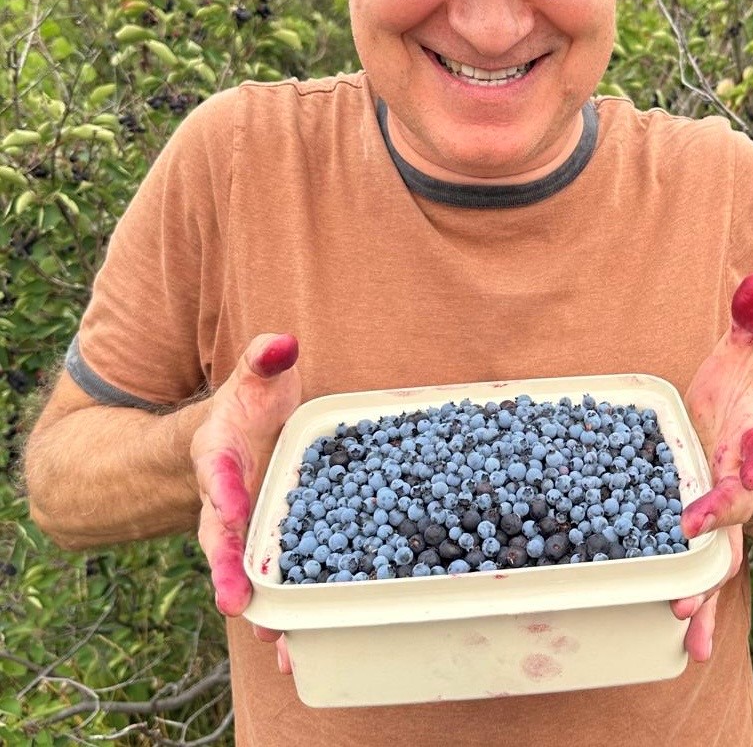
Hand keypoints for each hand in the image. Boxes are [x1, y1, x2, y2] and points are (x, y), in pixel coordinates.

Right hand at [190, 333, 301, 657]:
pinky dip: (279, 616)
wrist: (224, 440)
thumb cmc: (247, 407)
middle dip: (227, 568)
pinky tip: (297, 650)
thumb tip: (284, 341)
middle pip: (220, 537)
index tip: (231, 505)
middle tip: (235, 602)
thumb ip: (265, 358)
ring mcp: (242, 529)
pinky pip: (270, 583)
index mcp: (219, 455)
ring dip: (257, 605)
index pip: (217, 470)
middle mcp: (224, 499)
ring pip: (244, 571)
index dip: (224, 487)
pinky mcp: (265, 547)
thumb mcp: (254, 379)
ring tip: (275, 640)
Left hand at [672, 274, 752, 660]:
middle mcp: (747, 490)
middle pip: (738, 506)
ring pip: (721, 558)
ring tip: (685, 616)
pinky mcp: (711, 545)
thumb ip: (749, 327)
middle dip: (719, 516)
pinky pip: (705, 581)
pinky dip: (698, 609)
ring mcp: (732, 525)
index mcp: (752, 445)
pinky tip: (686, 646)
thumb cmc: (744, 411)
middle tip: (694, 528)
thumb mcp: (744, 368)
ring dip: (706, 585)